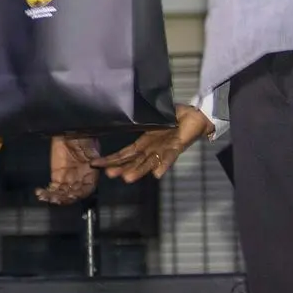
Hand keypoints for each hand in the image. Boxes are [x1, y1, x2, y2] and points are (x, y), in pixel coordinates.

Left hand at [37, 135, 100, 203]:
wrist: (71, 133)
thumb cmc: (83, 139)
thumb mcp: (90, 148)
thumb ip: (92, 157)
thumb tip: (93, 163)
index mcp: (91, 175)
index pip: (86, 189)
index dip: (79, 194)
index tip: (71, 195)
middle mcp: (81, 181)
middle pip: (73, 194)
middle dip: (64, 198)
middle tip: (55, 199)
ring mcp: (69, 180)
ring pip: (62, 194)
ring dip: (54, 197)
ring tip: (45, 197)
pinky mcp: (58, 178)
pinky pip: (53, 189)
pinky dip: (47, 193)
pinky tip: (40, 193)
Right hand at [94, 104, 212, 180]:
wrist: (196, 116)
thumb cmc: (176, 116)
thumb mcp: (155, 117)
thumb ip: (144, 120)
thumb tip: (125, 114)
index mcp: (145, 142)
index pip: (125, 153)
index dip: (112, 159)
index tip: (96, 164)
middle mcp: (152, 149)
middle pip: (134, 160)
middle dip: (121, 168)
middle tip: (108, 174)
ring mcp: (164, 149)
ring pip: (149, 162)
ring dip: (138, 171)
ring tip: (127, 178)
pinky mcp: (177, 147)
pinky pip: (169, 157)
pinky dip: (163, 165)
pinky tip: (156, 174)